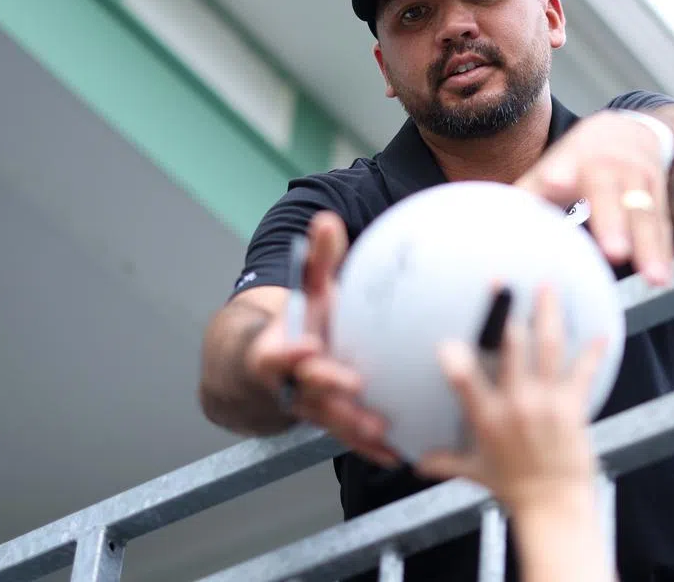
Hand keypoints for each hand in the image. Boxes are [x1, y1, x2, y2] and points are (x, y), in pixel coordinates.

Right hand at [244, 211, 400, 467]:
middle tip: (355, 387)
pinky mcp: (332, 425)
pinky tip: (398, 454)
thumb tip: (326, 220)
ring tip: (383, 431)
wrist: (275, 368)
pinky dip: (372, 449)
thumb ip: (317, 260)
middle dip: (329, 390)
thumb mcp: (306, 290)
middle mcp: (291, 384)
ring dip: (354, 428)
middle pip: (307, 391)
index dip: (289, 351)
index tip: (308, 345)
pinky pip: (350, 440)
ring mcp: (311, 409)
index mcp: (279, 351)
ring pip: (330, 422)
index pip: (278, 353)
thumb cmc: (302, 321)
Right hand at [414, 284, 605, 513]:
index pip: (465, 383)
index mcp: (487, 417)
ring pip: (548, 348)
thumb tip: (420, 461)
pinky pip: (583, 371)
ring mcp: (546, 403)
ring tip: (548, 288)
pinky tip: (600, 333)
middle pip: (513, 349)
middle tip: (503, 284)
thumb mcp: (474, 472)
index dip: (456, 361)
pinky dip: (592, 351)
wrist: (553, 506)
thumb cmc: (515, 489)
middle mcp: (516, 405)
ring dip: (549, 315)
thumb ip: (445, 461)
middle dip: (508, 312)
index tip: (448, 340)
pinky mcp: (572, 408)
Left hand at [516, 111, 673, 283]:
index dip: (559, 176)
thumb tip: (483, 222)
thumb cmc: (579, 159)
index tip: (555, 184)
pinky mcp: (659, 197)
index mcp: (573, 160)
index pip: (563, 167)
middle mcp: (609, 168)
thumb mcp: (552, 166)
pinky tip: (664, 277)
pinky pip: (662, 228)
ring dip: (649, 248)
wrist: (631, 131)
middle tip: (613, 251)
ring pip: (644, 216)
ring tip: (653, 277)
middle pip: (610, 196)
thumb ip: (526, 194)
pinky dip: (663, 254)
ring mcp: (638, 181)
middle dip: (613, 223)